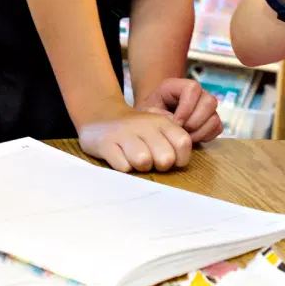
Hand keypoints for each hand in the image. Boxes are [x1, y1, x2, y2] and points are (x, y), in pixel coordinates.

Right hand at [78, 103, 193, 172]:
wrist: (101, 118)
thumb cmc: (136, 130)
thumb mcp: (157, 126)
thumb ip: (175, 138)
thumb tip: (182, 156)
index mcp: (162, 122)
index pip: (183, 143)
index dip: (179, 158)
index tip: (168, 159)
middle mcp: (145, 125)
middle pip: (166, 158)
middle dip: (158, 166)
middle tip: (149, 160)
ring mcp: (124, 133)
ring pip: (143, 162)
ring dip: (139, 167)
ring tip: (133, 159)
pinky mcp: (105, 143)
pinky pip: (123, 167)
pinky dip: (122, 167)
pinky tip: (119, 158)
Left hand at [140, 78, 223, 142]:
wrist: (153, 121)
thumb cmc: (149, 114)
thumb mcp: (147, 112)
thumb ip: (158, 114)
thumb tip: (176, 122)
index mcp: (178, 86)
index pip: (193, 88)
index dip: (187, 106)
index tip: (176, 122)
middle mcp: (197, 94)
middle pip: (210, 101)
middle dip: (195, 121)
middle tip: (182, 131)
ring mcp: (206, 107)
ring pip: (215, 116)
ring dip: (200, 131)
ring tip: (185, 137)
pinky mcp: (211, 120)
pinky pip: (217, 127)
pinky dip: (206, 135)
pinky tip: (192, 138)